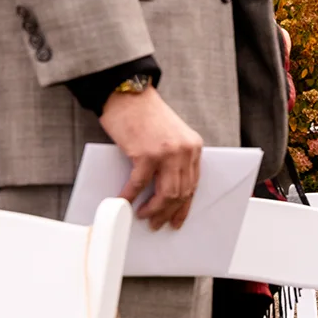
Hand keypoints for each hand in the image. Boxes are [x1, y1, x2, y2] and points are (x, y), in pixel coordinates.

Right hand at [99, 86, 203, 229]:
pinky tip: (123, 202)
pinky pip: (139, 184)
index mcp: (194, 148)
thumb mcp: (171, 136)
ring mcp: (167, 153)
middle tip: (157, 223)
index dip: (185, 206)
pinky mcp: (146, 154)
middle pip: (181, 192)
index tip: (178, 219)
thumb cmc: (145, 115)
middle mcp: (185, 151)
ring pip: (166, 193)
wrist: (129, 94)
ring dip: (154, 209)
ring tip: (143, 216)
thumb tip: (164, 188)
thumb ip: (174, 159)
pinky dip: (131, 196)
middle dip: (168, 212)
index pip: (194, 184)